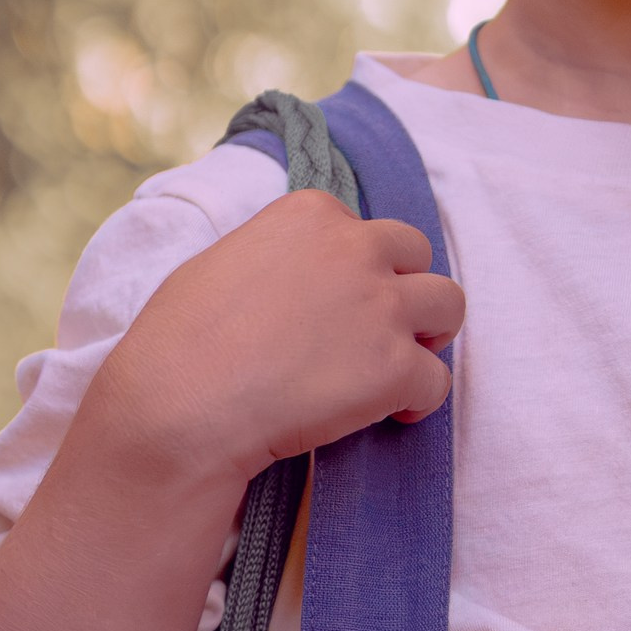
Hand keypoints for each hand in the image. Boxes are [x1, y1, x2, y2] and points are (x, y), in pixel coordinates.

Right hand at [95, 189, 464, 491]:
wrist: (181, 407)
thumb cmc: (180, 342)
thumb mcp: (220, 262)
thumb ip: (276, 254)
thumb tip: (296, 275)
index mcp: (311, 214)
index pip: (364, 229)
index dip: (358, 269)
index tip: (337, 305)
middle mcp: (356, 249)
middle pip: (418, 256)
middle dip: (405, 291)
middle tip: (379, 333)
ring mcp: (383, 307)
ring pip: (449, 307)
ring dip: (427, 337)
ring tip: (396, 369)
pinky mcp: (396, 368)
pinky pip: (437, 380)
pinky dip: (418, 399)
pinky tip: (389, 415)